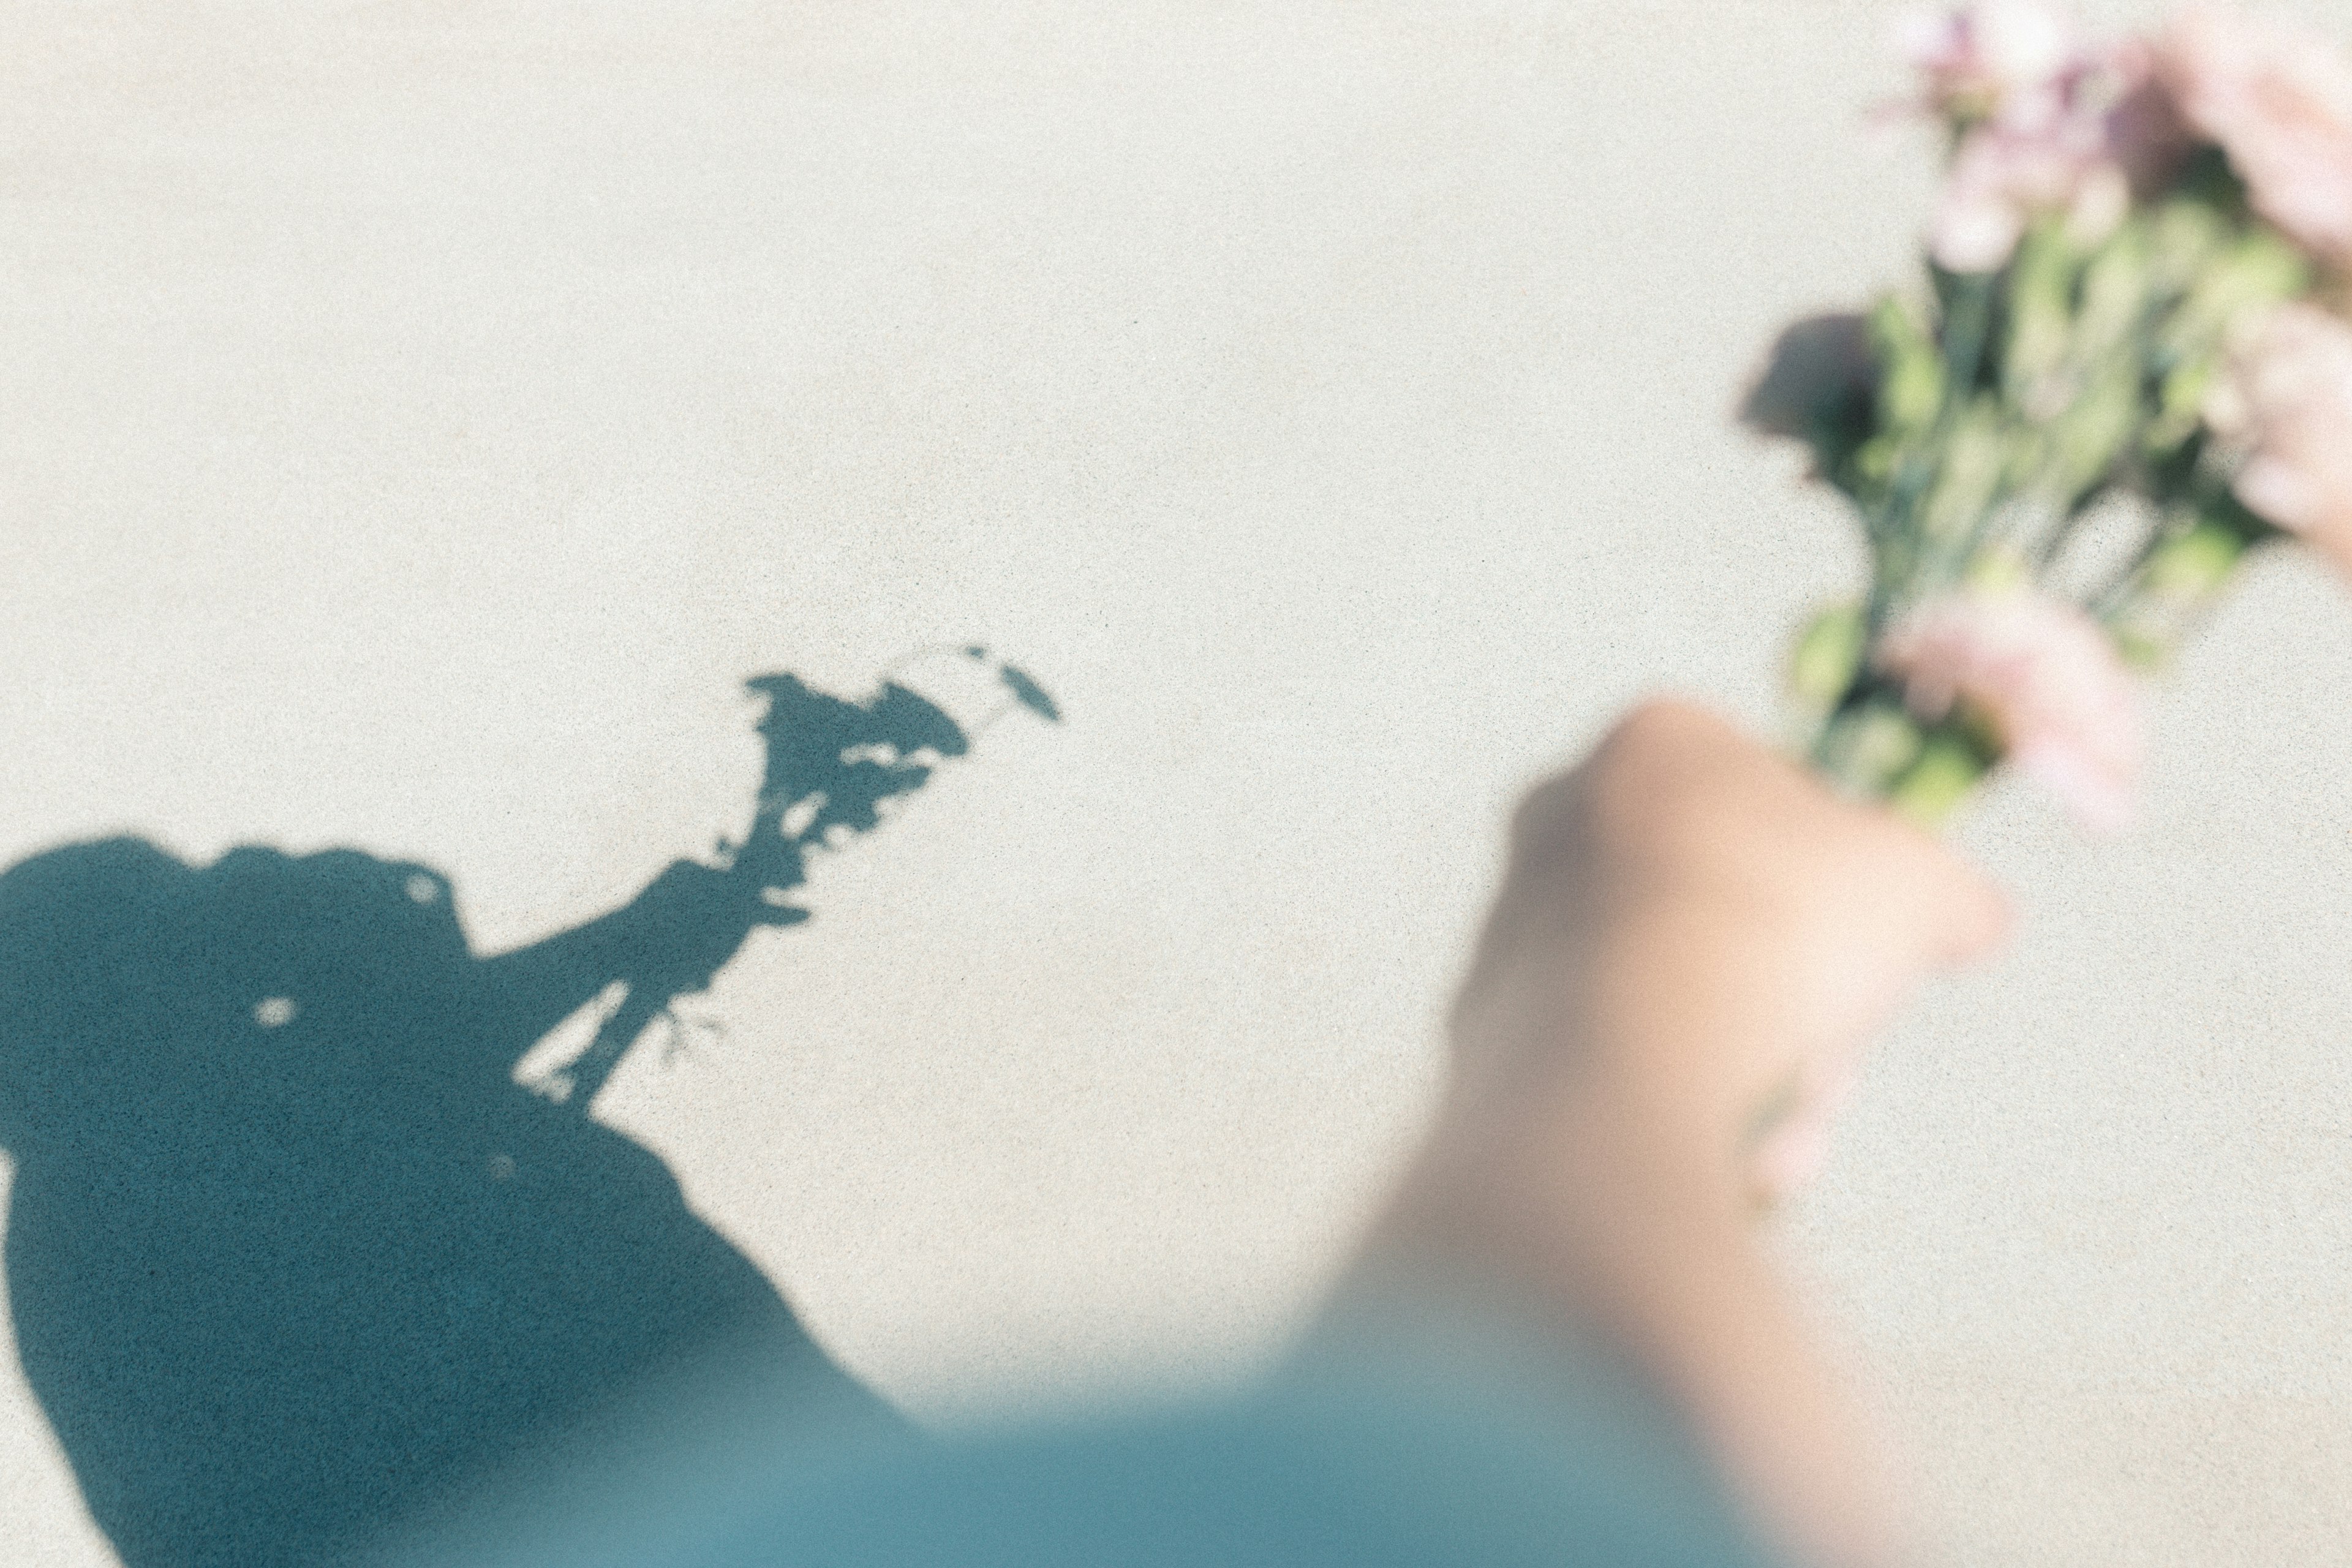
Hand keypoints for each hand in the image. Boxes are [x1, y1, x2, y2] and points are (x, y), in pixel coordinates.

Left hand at [1443, 698, 2007, 1210]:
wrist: (1625, 1054)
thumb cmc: (1776, 931)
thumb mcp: (1916, 889)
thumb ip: (1947, 893)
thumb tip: (1970, 918)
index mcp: (1652, 744)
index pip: (1770, 785)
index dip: (1840, 867)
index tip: (1870, 933)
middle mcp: (1557, 819)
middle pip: (1725, 905)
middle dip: (1794, 989)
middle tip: (1828, 1039)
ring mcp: (1512, 922)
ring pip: (1677, 999)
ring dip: (1752, 1064)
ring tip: (1781, 1111)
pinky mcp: (1482, 1028)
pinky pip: (1615, 1069)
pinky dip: (1676, 1109)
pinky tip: (1718, 1149)